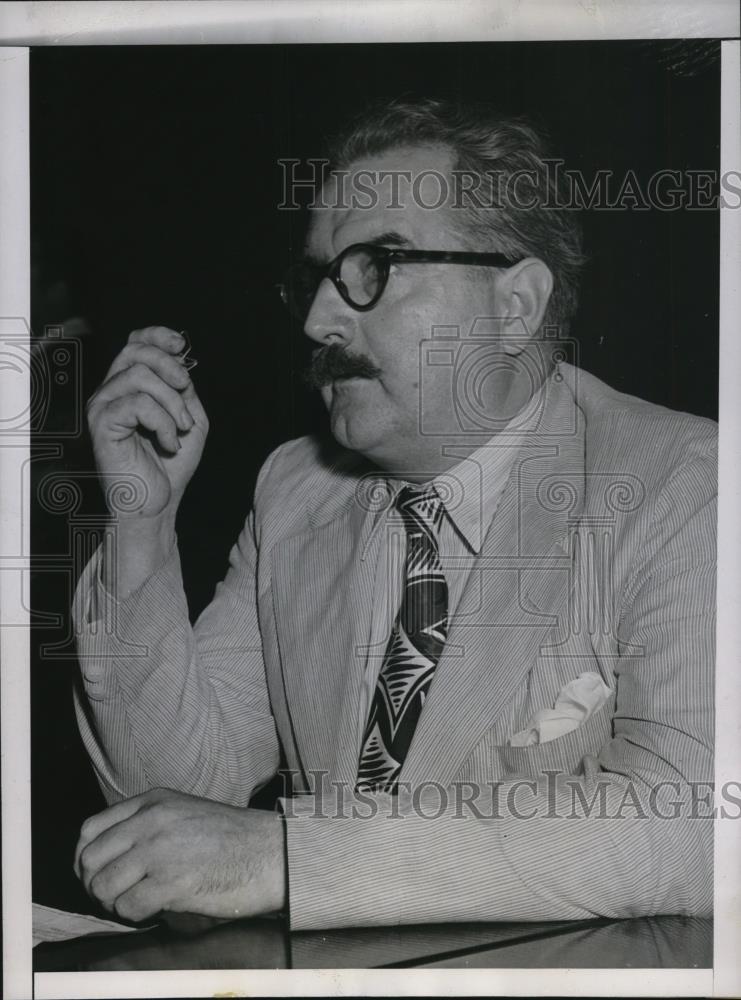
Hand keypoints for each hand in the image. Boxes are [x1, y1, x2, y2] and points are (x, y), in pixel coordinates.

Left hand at [74, 788, 285, 923]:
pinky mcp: (172, 881)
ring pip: (103, 886)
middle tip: (117, 896)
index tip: (97, 875)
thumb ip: (146, 824)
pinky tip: (156, 909)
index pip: (90, 830)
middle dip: (96, 885)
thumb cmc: (231, 838)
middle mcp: (152, 821)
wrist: (270, 853)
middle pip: (90, 860)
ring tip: (139, 902)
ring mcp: (161, 850)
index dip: (85, 860)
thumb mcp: (183, 812)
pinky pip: (128, 908)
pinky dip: (136, 916)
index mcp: (153, 801)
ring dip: (115, 903)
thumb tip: (106, 857)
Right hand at [86, 326, 207, 520]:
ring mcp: (103, 407)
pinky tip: (170, 443)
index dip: (157, 336)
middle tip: (187, 394)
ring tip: (181, 429)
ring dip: (172, 403)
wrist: (157, 503)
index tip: (180, 345)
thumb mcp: (189, 419)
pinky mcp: (102, 424)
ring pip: (139, 376)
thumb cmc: (170, 466)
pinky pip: (137, 404)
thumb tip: (180, 363)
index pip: (135, 343)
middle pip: (136, 352)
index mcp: (130, 387)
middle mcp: (111, 392)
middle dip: (171, 368)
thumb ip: (184, 390)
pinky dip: (163, 423)